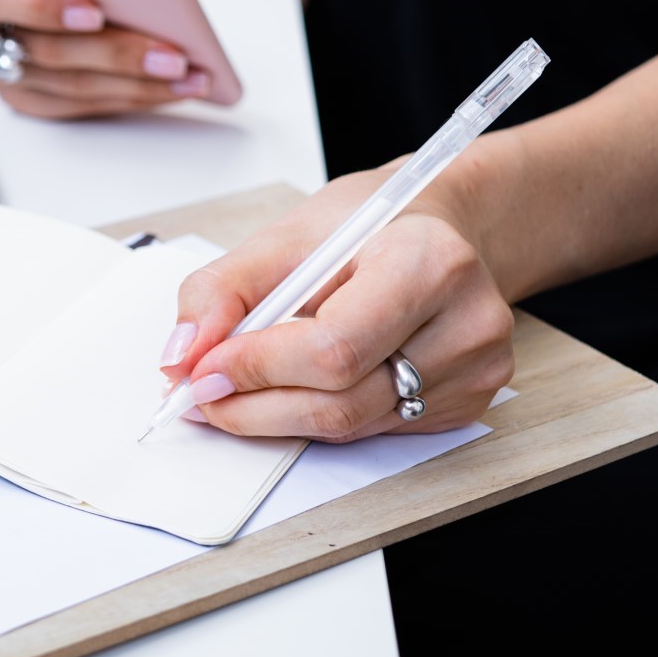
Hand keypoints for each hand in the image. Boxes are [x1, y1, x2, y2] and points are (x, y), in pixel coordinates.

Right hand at [0, 0, 211, 118]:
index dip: (43, 6)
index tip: (96, 11)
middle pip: (44, 51)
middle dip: (115, 55)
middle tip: (172, 56)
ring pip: (67, 87)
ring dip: (133, 85)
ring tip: (188, 77)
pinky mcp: (21, 96)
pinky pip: (76, 107)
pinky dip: (126, 99)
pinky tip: (167, 90)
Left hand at [158, 171, 515, 440]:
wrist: (439, 230)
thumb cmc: (368, 226)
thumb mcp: (286, 236)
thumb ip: (222, 291)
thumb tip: (182, 355)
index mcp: (427, 261)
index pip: (334, 347)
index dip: (257, 368)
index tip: (203, 371)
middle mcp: (466, 321)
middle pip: (342, 400)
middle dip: (256, 404)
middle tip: (204, 393)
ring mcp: (475, 369)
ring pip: (352, 425)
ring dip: (280, 415)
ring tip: (239, 390)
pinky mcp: (469, 402)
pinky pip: (373, 429)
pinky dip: (321, 416)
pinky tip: (301, 385)